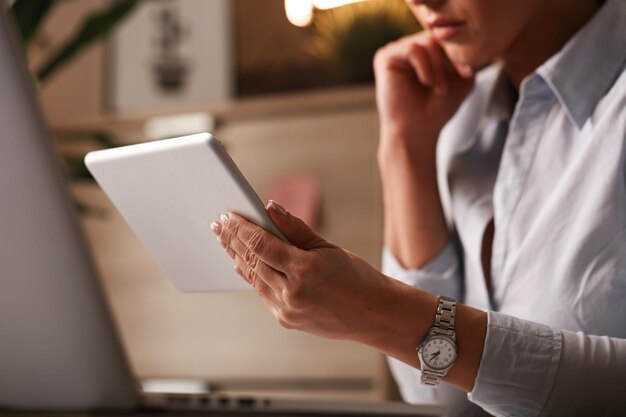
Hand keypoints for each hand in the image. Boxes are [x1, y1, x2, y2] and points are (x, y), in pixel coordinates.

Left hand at [210, 200, 406, 342]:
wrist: (373, 314)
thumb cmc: (355, 277)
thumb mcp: (327, 247)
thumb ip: (294, 228)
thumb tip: (270, 208)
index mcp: (305, 270)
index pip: (262, 244)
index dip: (241, 228)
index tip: (228, 215)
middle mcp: (292, 293)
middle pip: (252, 261)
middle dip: (232, 240)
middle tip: (217, 224)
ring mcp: (287, 310)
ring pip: (253, 278)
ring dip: (236, 257)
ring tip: (224, 239)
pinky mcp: (285, 320)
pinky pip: (263, 292)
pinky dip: (251, 275)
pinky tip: (240, 262)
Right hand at [374, 31, 474, 146]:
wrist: (417, 132)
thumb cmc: (436, 111)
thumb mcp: (462, 82)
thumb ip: (467, 61)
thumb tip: (473, 44)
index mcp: (424, 52)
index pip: (445, 37)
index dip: (459, 53)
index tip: (467, 74)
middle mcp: (408, 49)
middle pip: (437, 37)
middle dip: (449, 61)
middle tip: (451, 84)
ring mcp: (395, 52)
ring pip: (427, 43)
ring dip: (438, 67)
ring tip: (439, 90)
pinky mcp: (385, 57)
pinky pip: (413, 49)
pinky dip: (425, 65)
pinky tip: (427, 82)